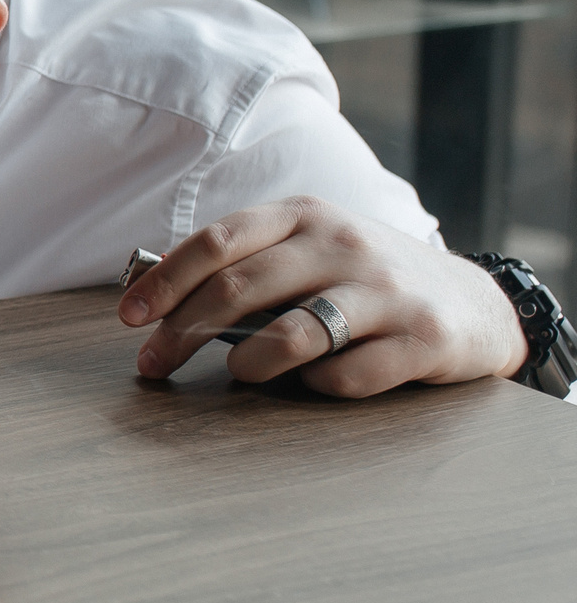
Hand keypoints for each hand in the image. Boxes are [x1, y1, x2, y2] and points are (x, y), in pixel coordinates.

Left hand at [120, 197, 527, 396]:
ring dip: (247, 364)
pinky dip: (316, 387)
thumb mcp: (308, 249)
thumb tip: (152, 286)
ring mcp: (386, 291)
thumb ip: (243, 262)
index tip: (128, 316)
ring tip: (239, 373)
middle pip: (239, 290)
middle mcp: (343, 244)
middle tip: (153, 364)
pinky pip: (345, 376)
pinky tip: (317, 380)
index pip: (217, 242)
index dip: (164, 281)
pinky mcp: (422, 339)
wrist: (474, 303)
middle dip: (181, 332)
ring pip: (291, 335)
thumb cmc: (364, 279)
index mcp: (305, 216)